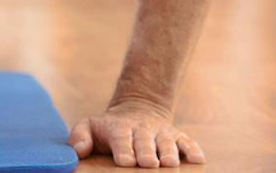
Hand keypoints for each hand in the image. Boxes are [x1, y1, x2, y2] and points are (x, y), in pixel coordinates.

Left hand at [67, 101, 204, 167]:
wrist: (137, 110)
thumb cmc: (108, 128)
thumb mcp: (89, 126)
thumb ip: (80, 137)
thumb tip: (78, 150)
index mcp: (119, 128)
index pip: (120, 139)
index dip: (123, 150)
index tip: (125, 161)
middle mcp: (141, 129)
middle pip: (144, 141)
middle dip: (147, 152)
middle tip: (149, 164)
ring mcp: (160, 132)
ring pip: (166, 141)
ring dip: (169, 152)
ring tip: (170, 164)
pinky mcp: (177, 135)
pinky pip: (187, 141)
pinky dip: (192, 150)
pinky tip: (197, 159)